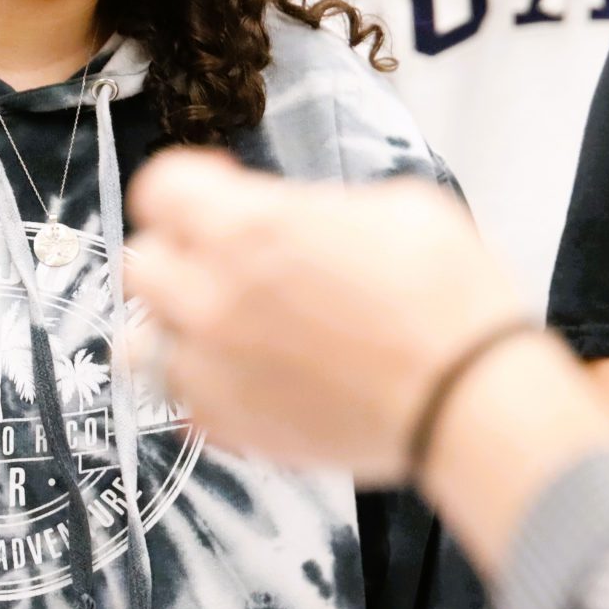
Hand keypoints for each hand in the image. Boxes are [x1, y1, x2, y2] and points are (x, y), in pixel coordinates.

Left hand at [123, 151, 527, 480]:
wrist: (467, 398)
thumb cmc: (448, 300)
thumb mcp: (401, 207)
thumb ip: (322, 210)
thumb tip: (308, 221)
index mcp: (249, 227)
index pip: (160, 187)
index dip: (190, 183)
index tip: (216, 190)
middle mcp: (212, 298)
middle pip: (143, 263)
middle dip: (180, 253)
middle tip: (225, 260)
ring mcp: (212, 369)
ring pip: (142, 342)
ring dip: (174, 328)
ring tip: (224, 328)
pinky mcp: (229, 426)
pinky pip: (181, 401)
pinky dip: (205, 387)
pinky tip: (251, 377)